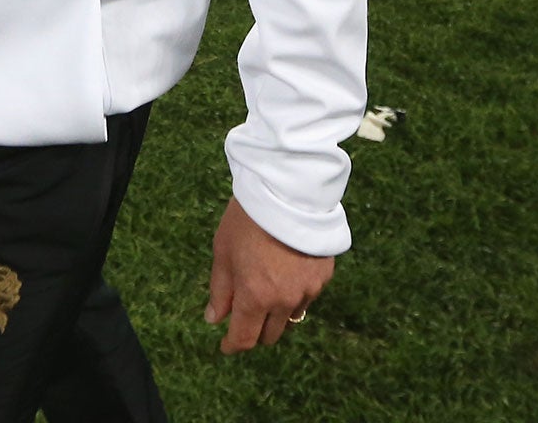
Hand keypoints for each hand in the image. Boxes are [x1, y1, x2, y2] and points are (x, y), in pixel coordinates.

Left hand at [205, 196, 333, 352]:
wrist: (287, 191)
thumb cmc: (248, 219)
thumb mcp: (223, 252)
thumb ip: (220, 290)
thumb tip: (214, 319)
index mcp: (255, 296)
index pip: (244, 338)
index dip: (233, 345)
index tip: (225, 345)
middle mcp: (284, 300)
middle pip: (269, 334)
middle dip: (254, 331)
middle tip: (242, 317)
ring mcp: (307, 291)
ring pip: (289, 318)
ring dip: (275, 315)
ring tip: (263, 292)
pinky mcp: (323, 278)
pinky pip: (305, 298)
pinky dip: (293, 296)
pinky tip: (284, 275)